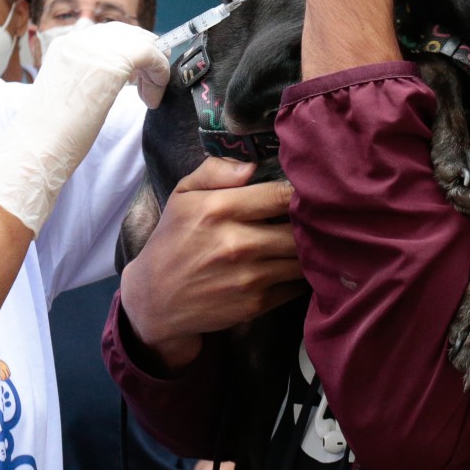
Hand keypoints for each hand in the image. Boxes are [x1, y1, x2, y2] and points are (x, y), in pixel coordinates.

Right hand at [0, 22, 167, 233]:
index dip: (131, 52)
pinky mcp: (111, 64)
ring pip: (143, 42)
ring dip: (154, 67)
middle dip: (146, 56)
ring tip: (149, 95)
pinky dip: (159, 74)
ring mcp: (94, 49)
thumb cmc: (51, 134)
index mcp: (65, 45)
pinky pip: (150, 54)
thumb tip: (118, 75)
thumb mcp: (69, 92)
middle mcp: (78, 40)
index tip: (138, 77)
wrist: (36, 149)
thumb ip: (88, 76)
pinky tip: (151, 99)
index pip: (110, 34)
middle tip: (150, 84)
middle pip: (129, 32)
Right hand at [118, 158, 302, 370]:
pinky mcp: (256, 304)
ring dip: (309, 249)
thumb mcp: (182, 195)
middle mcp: (238, 243)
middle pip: (300, 228)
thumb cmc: (173, 240)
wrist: (155, 299)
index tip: (306, 191)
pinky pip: (296, 285)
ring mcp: (249, 276)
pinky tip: (291, 266)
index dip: (300, 191)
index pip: (282, 194)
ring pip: (303, 258)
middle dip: (310, 222)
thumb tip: (252, 165)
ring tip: (308, 241)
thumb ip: (215, 171)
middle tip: (314, 218)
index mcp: (220, 209)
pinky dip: (300, 276)